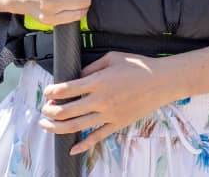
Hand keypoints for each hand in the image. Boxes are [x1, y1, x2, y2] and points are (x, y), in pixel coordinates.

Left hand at [40, 52, 173, 154]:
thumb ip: (92, 66)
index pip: (66, 90)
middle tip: (45, 109)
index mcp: (98, 81)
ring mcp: (108, 114)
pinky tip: (72, 149)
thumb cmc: (140, 66)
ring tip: (47, 125)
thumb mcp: (113, 57)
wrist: (163, 81)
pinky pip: (97, 137)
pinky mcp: (117, 123)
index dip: (51, 92)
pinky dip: (83, 145)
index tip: (47, 93)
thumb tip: (78, 76)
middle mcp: (100, 100)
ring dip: (57, 128)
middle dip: (50, 111)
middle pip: (66, 111)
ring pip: (76, 126)